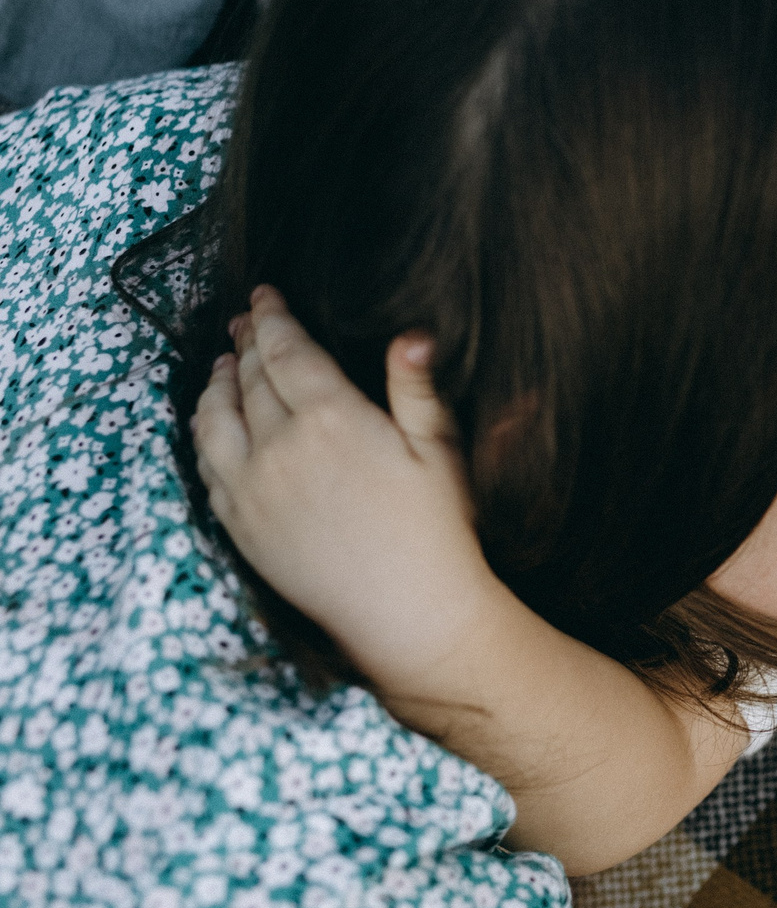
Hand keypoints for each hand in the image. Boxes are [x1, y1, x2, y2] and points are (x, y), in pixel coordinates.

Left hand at [193, 287, 500, 686]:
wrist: (405, 612)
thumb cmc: (436, 528)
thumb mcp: (440, 449)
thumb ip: (417, 388)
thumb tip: (412, 335)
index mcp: (332, 418)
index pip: (285, 351)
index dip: (271, 318)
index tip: (264, 295)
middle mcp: (279, 449)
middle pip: (248, 380)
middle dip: (244, 344)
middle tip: (244, 321)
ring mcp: (250, 490)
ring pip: (214, 420)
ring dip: (216, 385)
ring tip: (221, 366)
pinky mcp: (239, 526)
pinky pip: (207, 467)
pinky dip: (205, 434)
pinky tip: (215, 426)